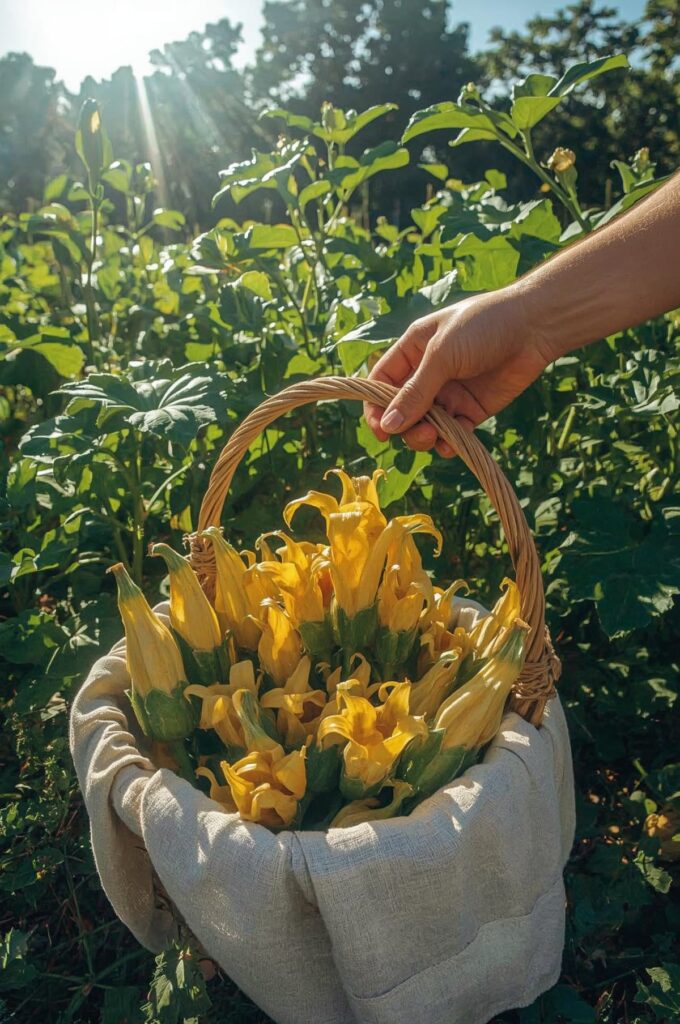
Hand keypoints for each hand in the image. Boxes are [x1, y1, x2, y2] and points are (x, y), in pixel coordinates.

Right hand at [363, 285, 553, 456]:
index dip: (376, 408)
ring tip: (435, 437)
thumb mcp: (442, 355)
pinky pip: (452, 433)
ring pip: (425, 425)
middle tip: (420, 432)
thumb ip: (415, 392)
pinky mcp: (472, 409)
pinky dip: (449, 443)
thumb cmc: (483, 327)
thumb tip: (388, 426)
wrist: (534, 327)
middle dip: (404, 426)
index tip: (381, 430)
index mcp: (413, 351)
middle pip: (401, 410)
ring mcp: (450, 393)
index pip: (381, 384)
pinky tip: (451, 445)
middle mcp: (427, 374)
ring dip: (424, 437)